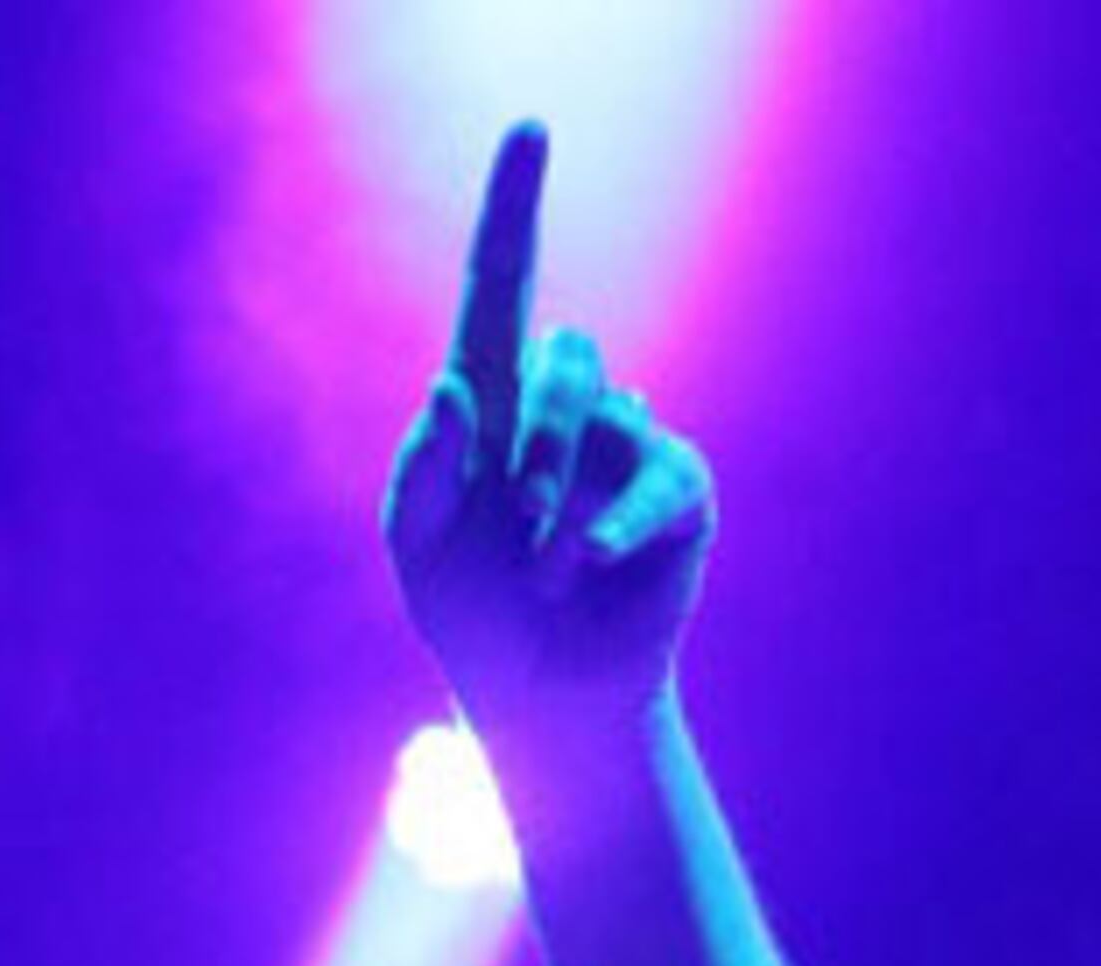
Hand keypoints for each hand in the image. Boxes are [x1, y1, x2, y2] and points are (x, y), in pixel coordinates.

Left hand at [383, 123, 715, 759]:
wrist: (545, 700)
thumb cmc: (473, 616)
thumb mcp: (419, 548)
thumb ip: (420, 473)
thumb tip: (451, 389)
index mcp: (492, 398)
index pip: (503, 282)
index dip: (515, 204)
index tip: (530, 129)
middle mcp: (566, 405)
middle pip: (560, 359)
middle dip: (532, 452)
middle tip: (522, 541)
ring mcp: (630, 442)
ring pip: (602, 414)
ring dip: (559, 504)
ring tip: (547, 575)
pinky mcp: (680, 490)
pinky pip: (659, 478)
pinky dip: (617, 527)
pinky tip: (591, 566)